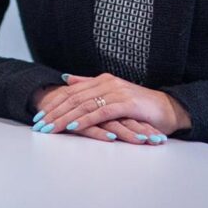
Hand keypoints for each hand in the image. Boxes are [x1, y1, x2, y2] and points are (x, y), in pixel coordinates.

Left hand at [31, 73, 189, 144]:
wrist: (169, 109)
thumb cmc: (141, 108)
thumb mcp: (113, 95)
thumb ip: (90, 86)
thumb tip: (67, 79)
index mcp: (102, 81)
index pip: (71, 93)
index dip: (53, 104)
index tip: (38, 116)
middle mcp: (107, 83)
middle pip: (73, 98)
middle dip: (53, 112)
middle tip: (38, 125)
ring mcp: (116, 92)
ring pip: (83, 105)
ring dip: (64, 118)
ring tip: (49, 128)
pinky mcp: (125, 104)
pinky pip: (100, 113)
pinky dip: (84, 120)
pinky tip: (72, 126)